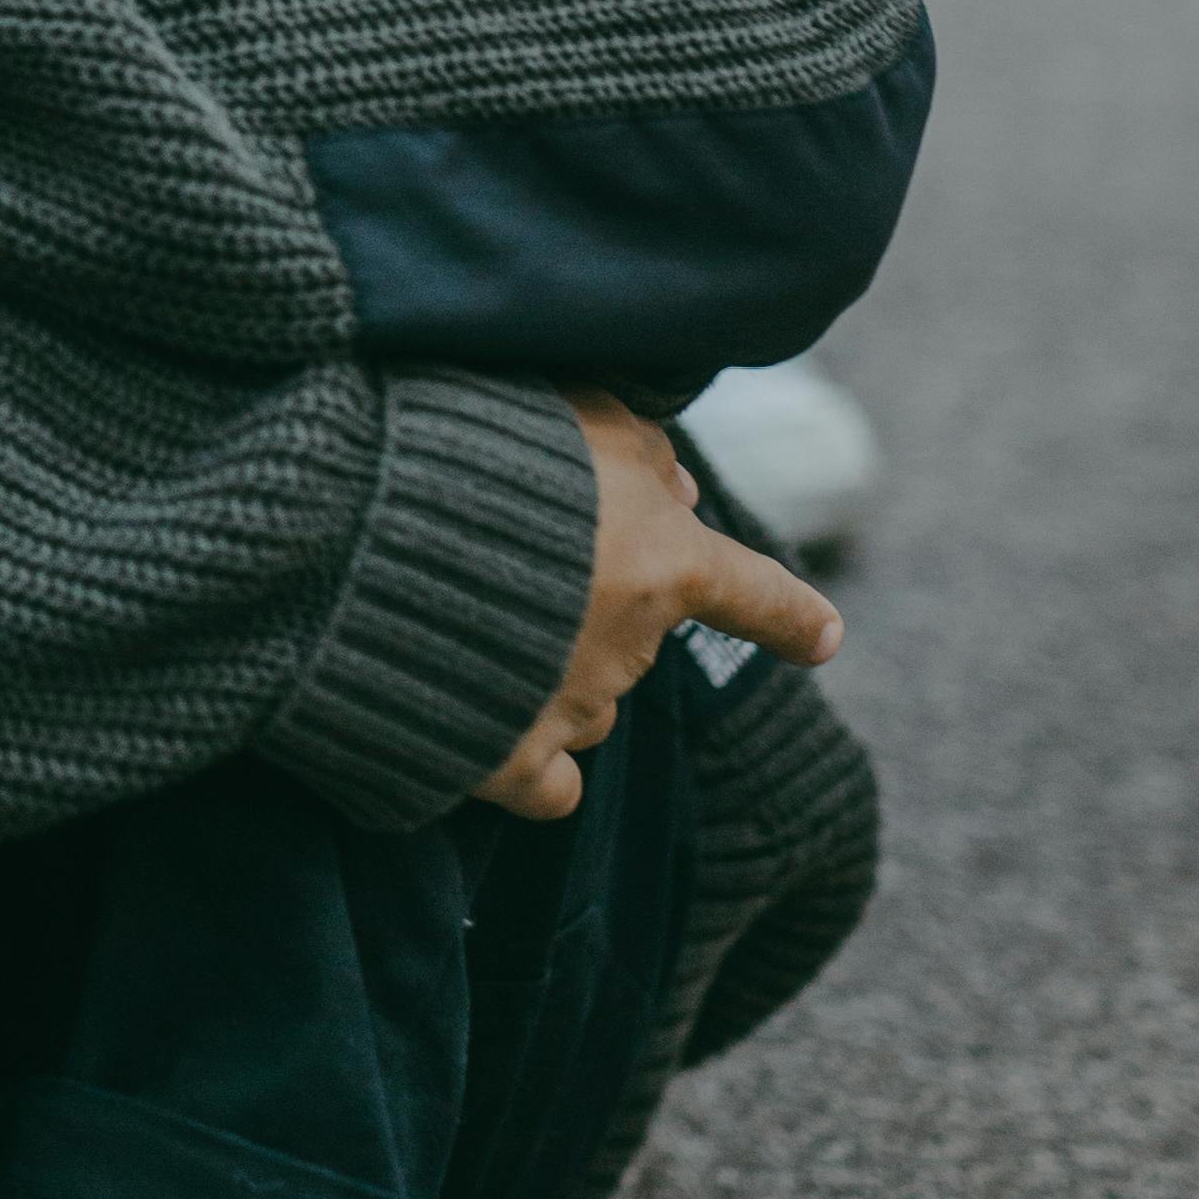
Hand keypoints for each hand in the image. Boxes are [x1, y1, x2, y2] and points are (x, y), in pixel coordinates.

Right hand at [474, 392, 842, 822]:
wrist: (373, 529)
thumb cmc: (474, 449)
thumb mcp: (577, 412)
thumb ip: (638, 448)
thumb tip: (682, 491)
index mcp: (660, 560)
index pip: (752, 592)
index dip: (790, 615)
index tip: (825, 638)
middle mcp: (629, 644)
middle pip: (632, 636)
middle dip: (590, 604)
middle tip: (511, 556)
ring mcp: (570, 708)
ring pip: (590, 704)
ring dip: (553, 673)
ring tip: (473, 623)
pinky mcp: (505, 759)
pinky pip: (550, 786)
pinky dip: (532, 763)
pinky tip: (494, 730)